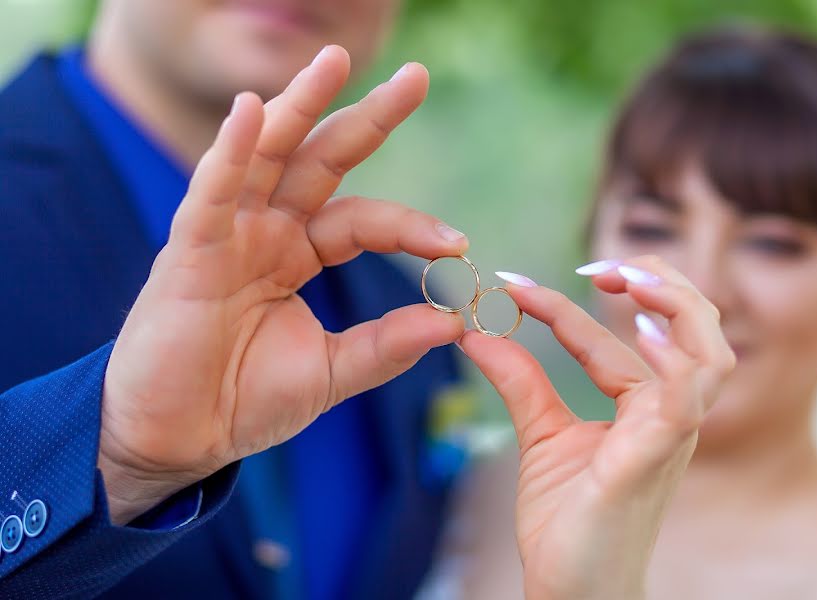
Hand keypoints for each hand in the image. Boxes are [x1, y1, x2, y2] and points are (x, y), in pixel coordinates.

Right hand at [99, 46, 467, 524]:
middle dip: (367, 120)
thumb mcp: (331, 373)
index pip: (364, 222)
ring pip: (266, 159)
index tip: (457, 244)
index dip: (410, 227)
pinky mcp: (187, 254)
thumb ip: (387, 346)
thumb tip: (453, 322)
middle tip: (416, 78)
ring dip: (299, 107)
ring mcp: (226, 236)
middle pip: (322, 162)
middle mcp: (266, 233)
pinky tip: (253, 111)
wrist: (179, 437)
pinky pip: (210, 197)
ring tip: (335, 61)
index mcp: (299, 255)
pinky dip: (228, 155)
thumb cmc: (245, 400)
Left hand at [458, 256, 734, 598]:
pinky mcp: (658, 454)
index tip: (512, 285)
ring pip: (708, 351)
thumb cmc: (568, 522)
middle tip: (602, 263)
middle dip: (656, 282)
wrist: (571, 591)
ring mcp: (672, 433)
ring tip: (628, 276)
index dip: (566, 305)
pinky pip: (685, 395)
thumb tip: (477, 331)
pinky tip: (641, 326)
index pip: (613, 337)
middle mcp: (670, 414)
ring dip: (675, 303)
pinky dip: (673, 355)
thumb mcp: (540, 434)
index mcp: (645, 407)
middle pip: (694, 327)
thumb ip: (520, 381)